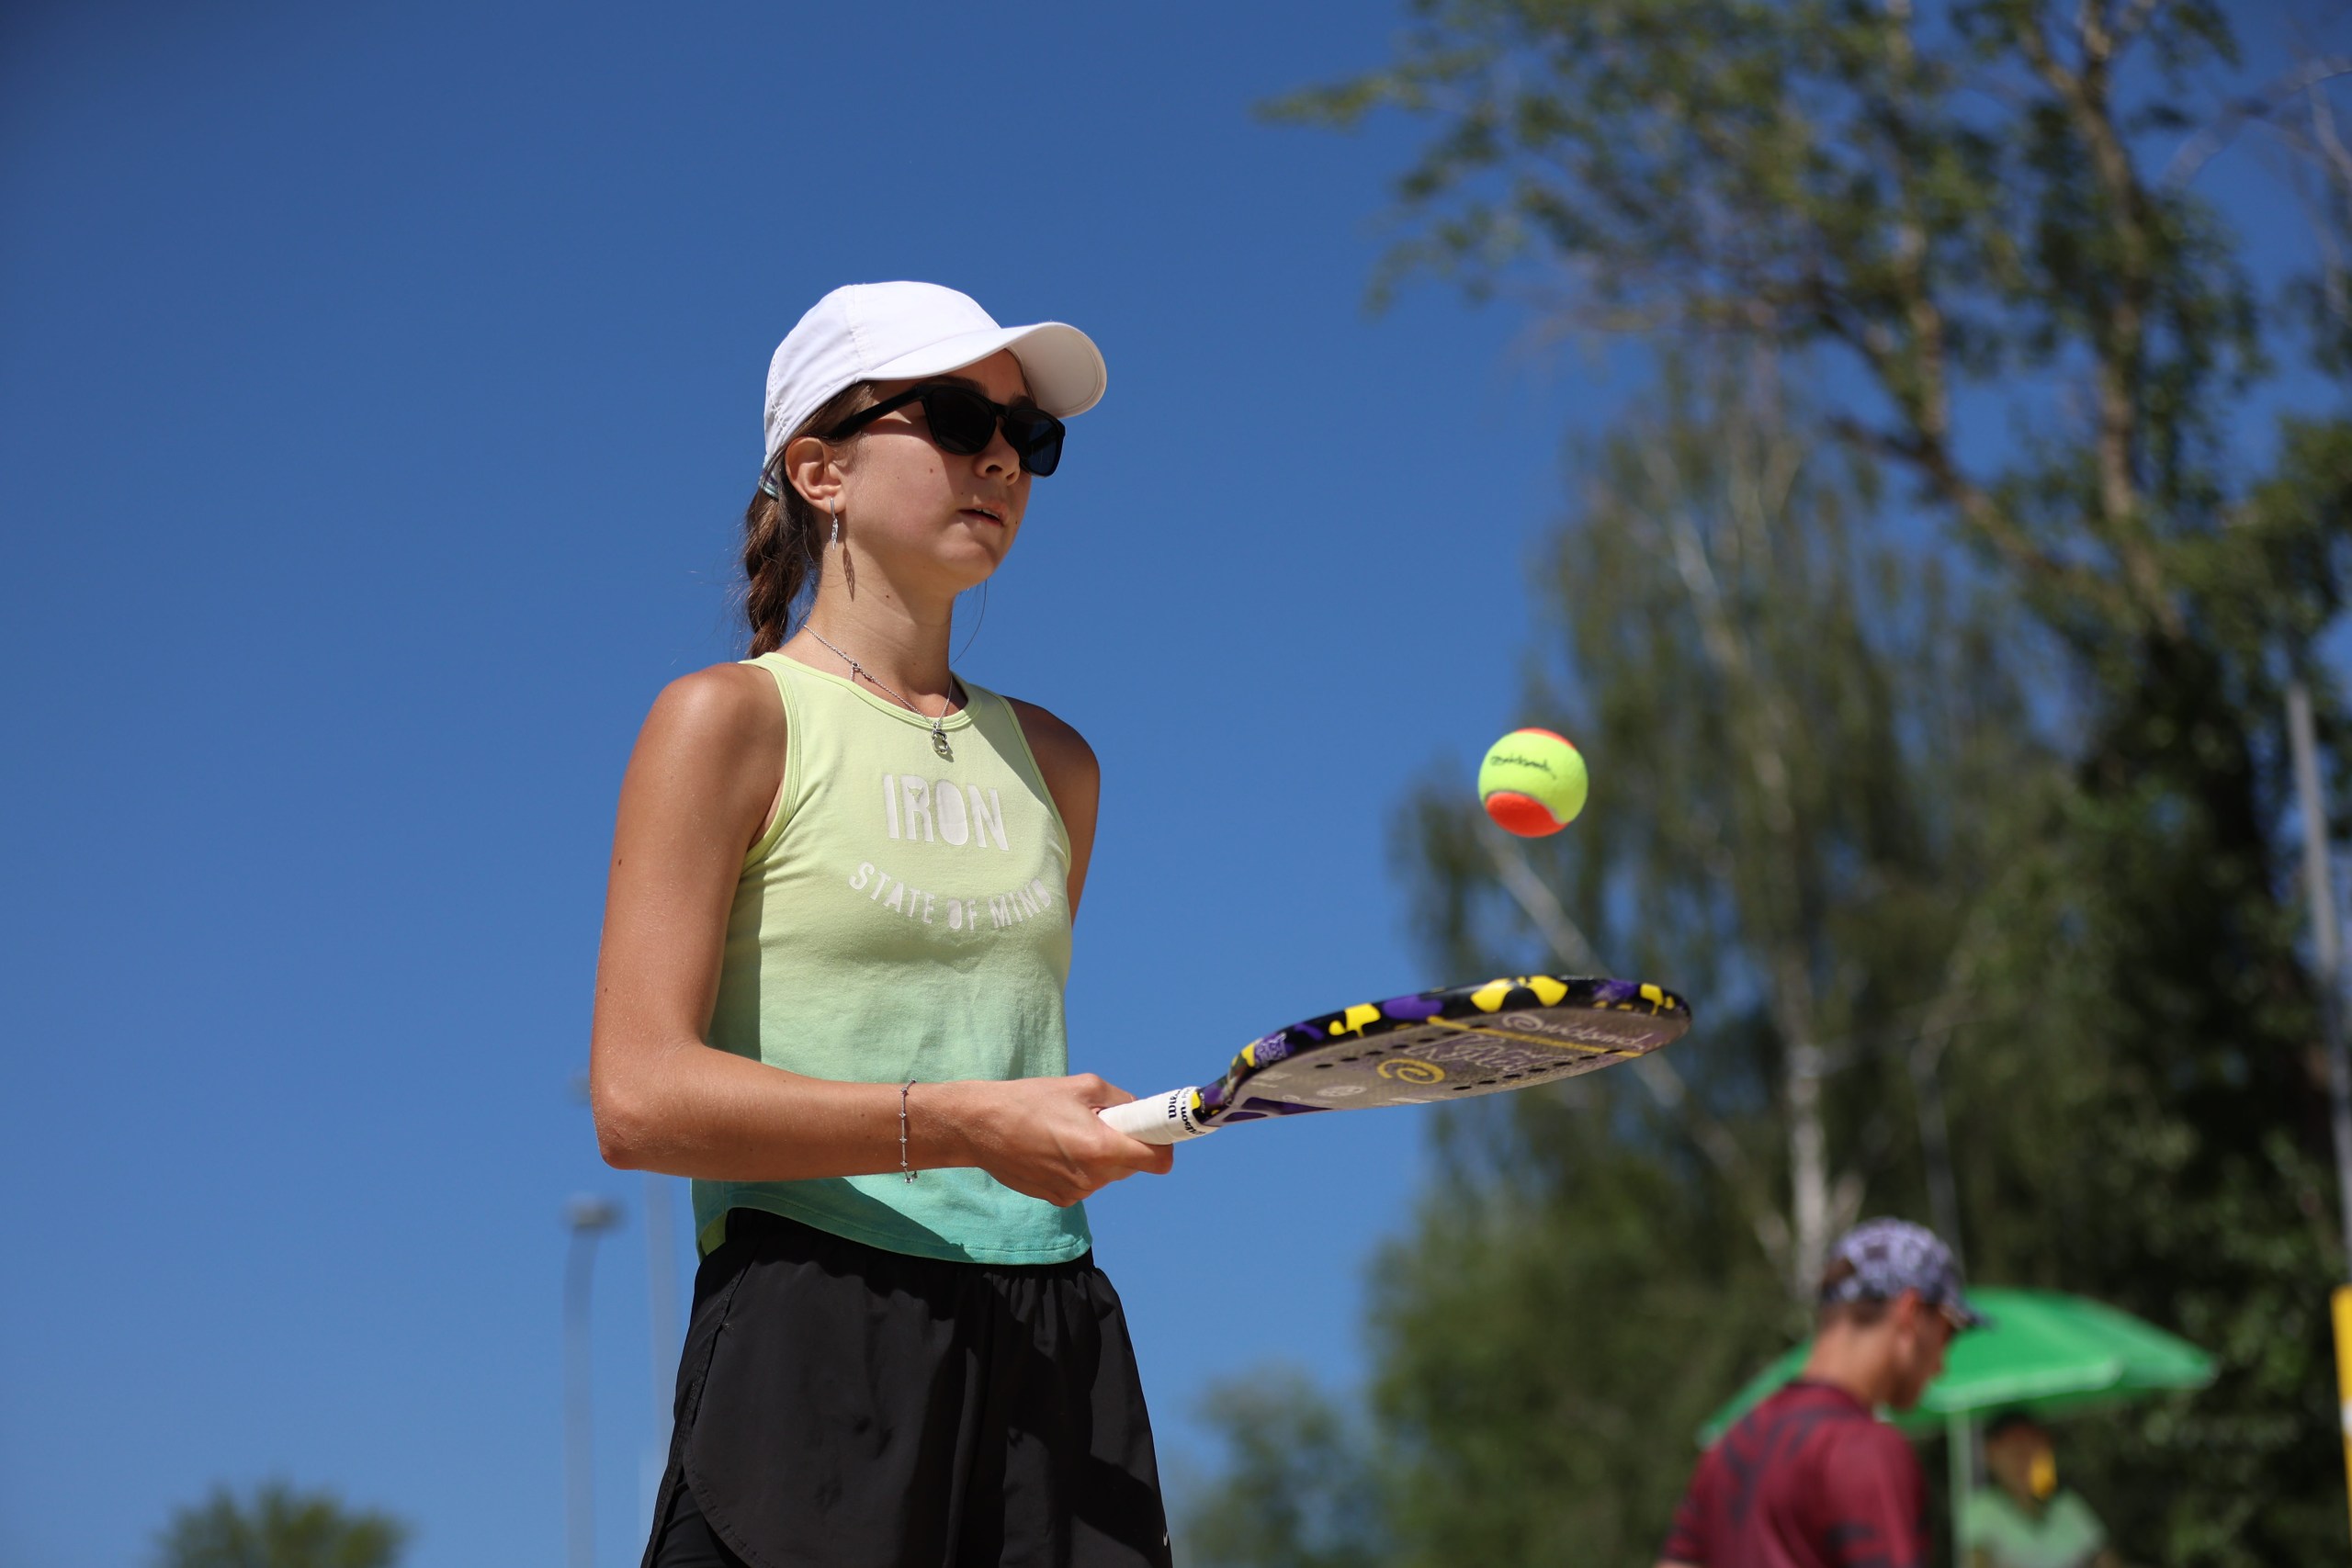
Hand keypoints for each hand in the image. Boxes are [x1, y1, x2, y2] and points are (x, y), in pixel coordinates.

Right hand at [931, 1075, 1175, 1206]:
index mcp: (1101, 1148)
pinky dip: (1082, 1165)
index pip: (1157, 1161)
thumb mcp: (1084, 1087)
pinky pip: (1087, 1181)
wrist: (979, 1127)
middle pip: (1133, 1165)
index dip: (1163, 1143)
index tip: (1156, 1130)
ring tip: (1069, 1131)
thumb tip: (1142, 1113)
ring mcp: (1075, 1193)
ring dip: (1102, 1154)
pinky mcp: (1059, 1199)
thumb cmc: (1030, 1100)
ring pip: (1109, 1173)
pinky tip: (1055, 1147)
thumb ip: (1122, 1102)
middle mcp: (1092, 1178)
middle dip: (1127, 1143)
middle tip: (1103, 1120)